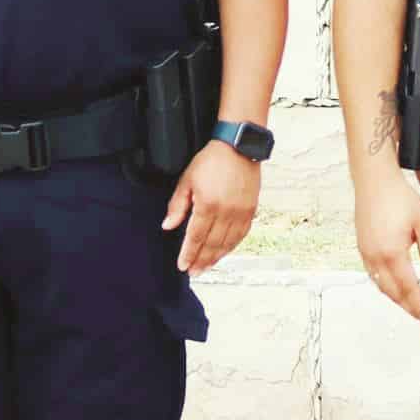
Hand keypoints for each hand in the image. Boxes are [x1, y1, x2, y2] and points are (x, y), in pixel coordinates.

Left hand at [162, 141, 259, 275]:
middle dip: (202, 260)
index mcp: (208, 205)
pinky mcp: (251, 209)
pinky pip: (242, 234)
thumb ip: (177, 205)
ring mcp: (241, 212)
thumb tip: (168, 226)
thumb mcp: (187, 180)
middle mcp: (226, 212)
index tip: (183, 266)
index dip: (189, 253)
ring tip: (207, 266)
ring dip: (217, 257)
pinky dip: (232, 246)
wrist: (238, 146)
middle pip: (212, 244)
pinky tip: (225, 252)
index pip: (196, 236)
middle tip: (194, 272)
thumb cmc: (211, 160)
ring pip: (228, 242)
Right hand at [355, 169, 419, 322]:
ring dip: (395, 298)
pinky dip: (384, 285)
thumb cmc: (398, 197)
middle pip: (392, 292)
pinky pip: (373, 275)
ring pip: (381, 285)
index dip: (418, 306)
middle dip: (407, 307)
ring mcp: (366, 253)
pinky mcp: (362, 247)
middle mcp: (375, 257)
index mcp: (392, 254)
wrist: (374, 181)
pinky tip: (393, 285)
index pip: (408, 288)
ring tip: (410, 305)